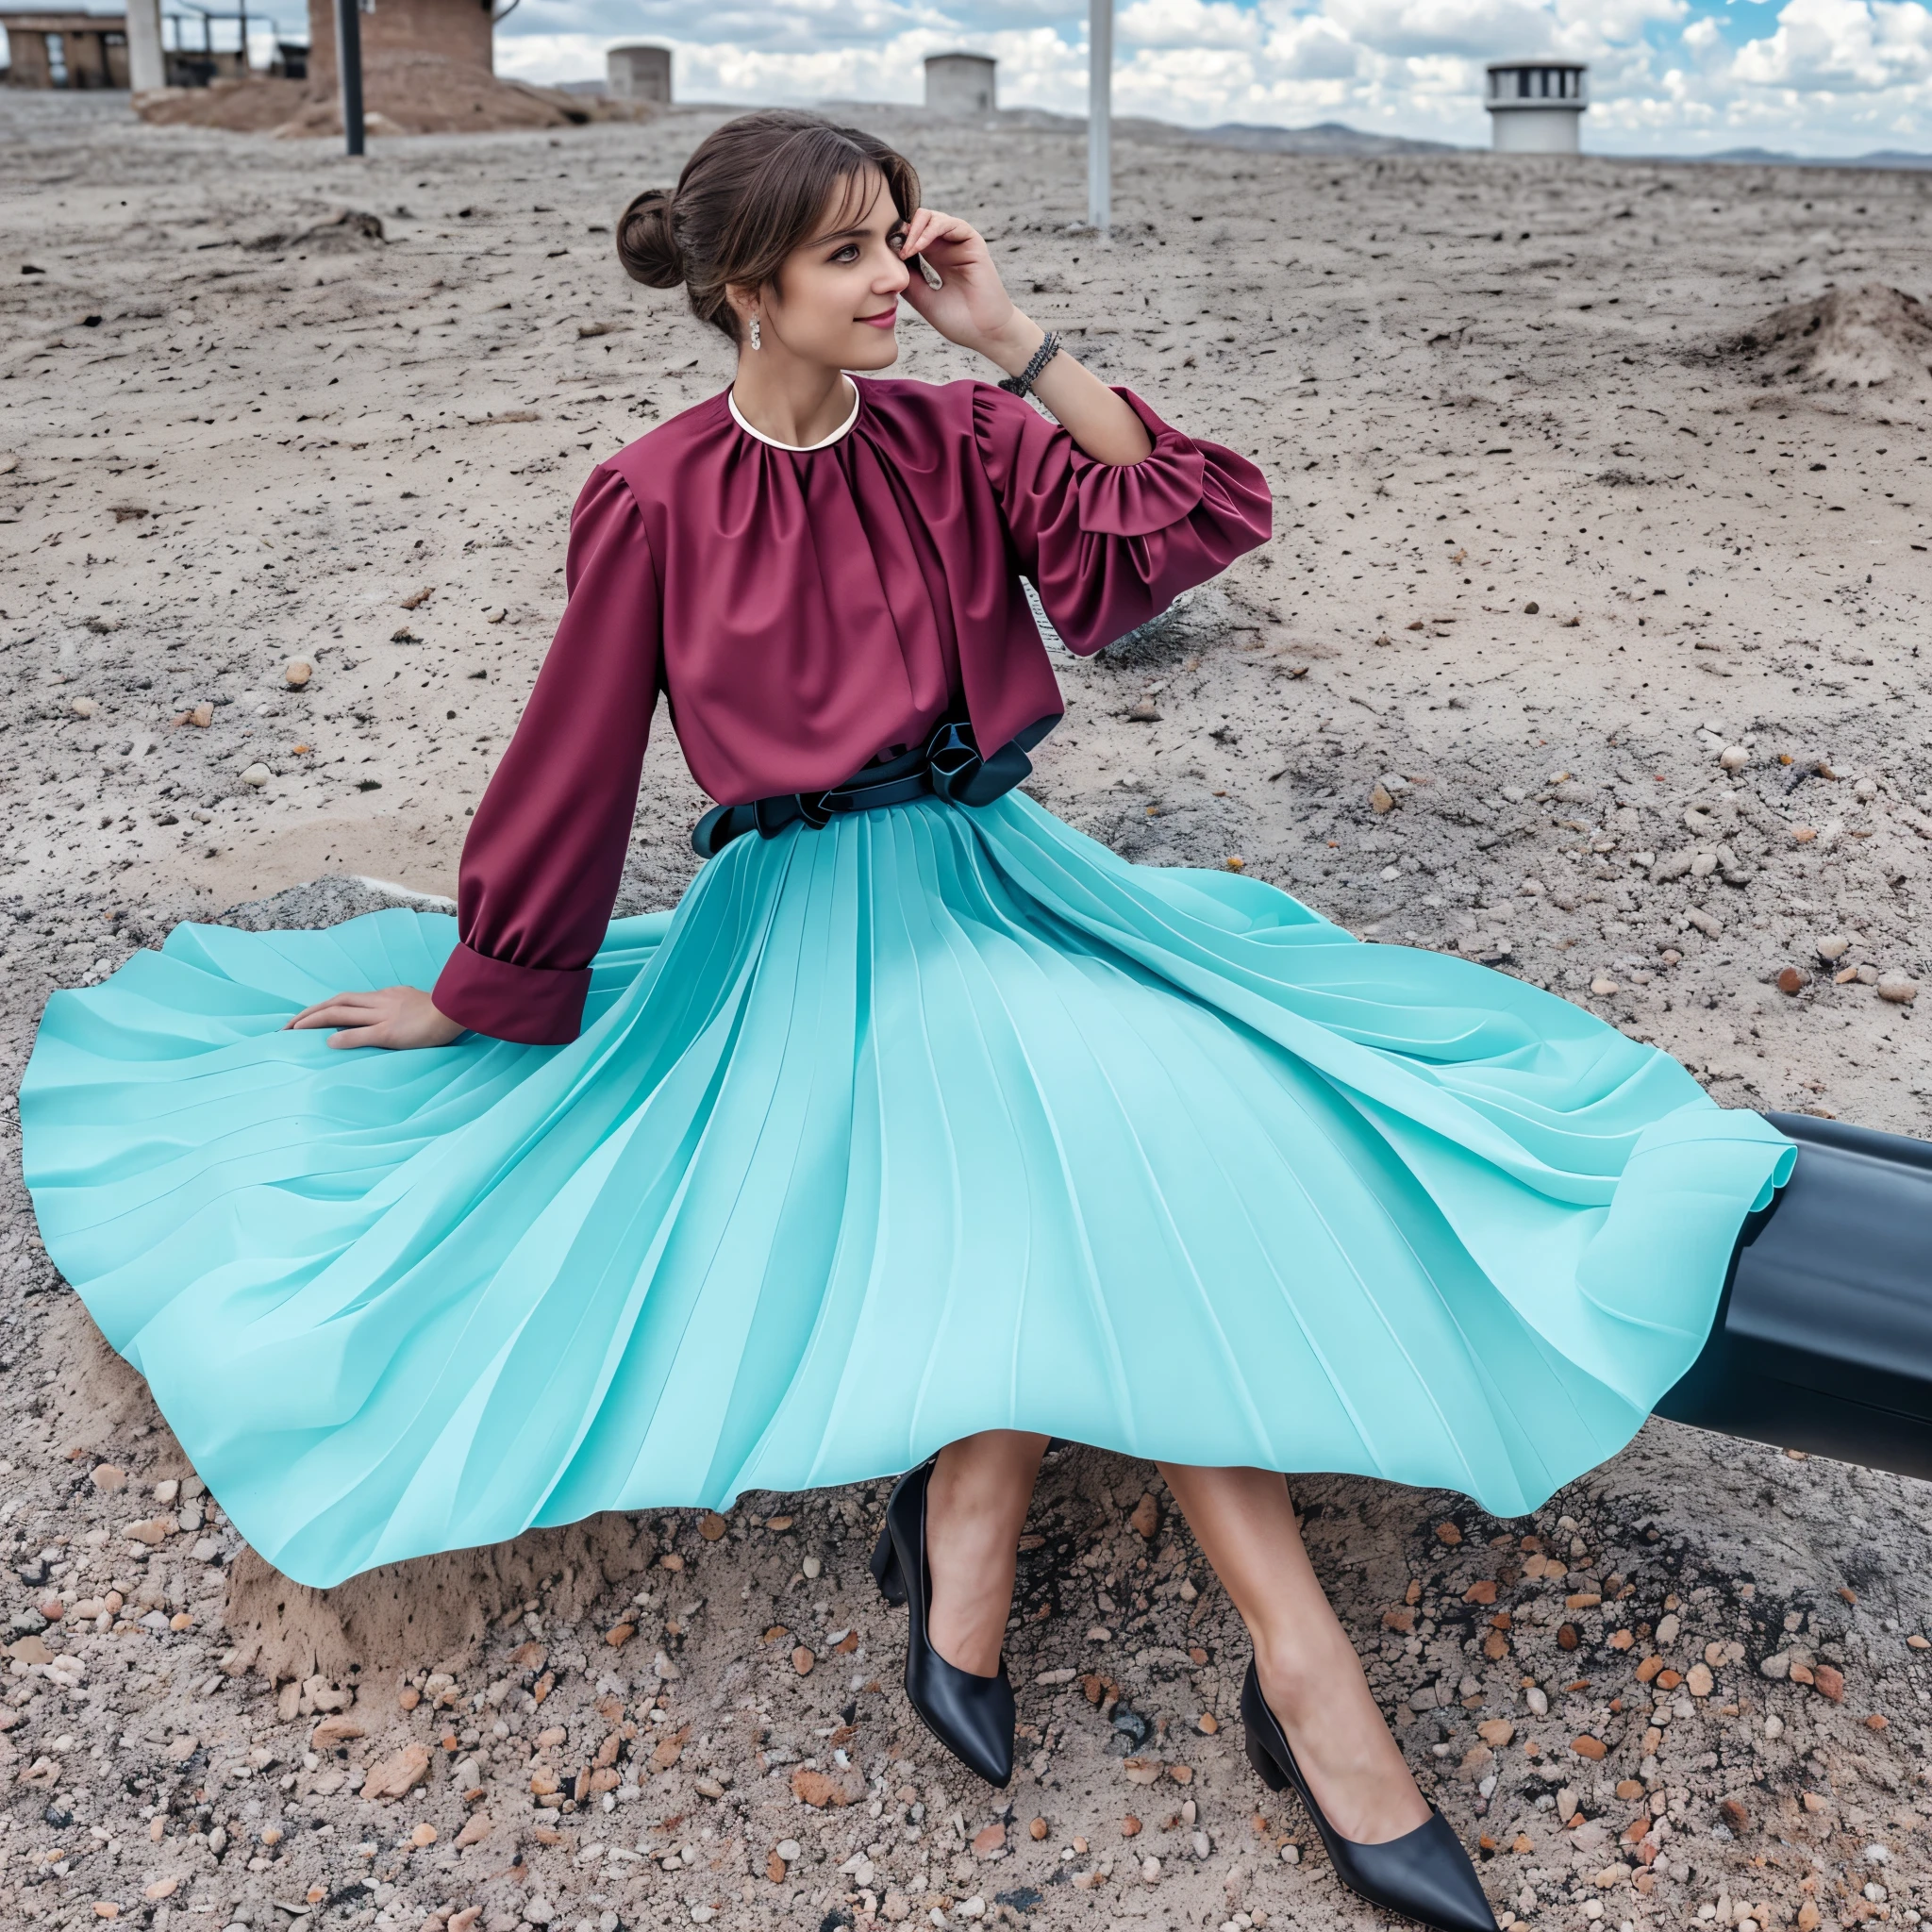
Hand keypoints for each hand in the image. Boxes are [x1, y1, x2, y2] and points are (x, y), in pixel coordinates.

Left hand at [283, 984, 466, 1049]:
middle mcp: (381, 1002)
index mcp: (387, 996)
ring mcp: (386, 1015)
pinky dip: (343, 1038)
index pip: (347, 999)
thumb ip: (396, 1012)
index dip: (322, 1007)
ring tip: (293, 1031)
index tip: (304, 1018)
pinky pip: (363, 1033)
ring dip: (314, 1021)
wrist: (462, 1007)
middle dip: (309, 1013)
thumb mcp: (416, 1006)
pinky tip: (327, 1044)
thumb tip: (380, 1024)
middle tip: (286, 1026)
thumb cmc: (445, 1011)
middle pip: (336, 1002)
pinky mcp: (393, 1031)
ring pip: (341, 1013)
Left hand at [893, 206, 1042, 372]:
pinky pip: (949, 223)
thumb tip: (883, 262)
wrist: (984, 333)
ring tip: (904, 251)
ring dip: (913, 231)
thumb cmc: (958, 321)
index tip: (880, 254)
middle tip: (889, 250)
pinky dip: (930, 230)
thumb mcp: (921, 298)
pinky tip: (917, 248)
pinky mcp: (973, 242)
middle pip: (919, 222)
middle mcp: (947, 246)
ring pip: (931, 218)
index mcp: (935, 258)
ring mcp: (959, 243)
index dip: (895, 239)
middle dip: (901, 232)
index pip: (911, 235)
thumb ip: (906, 277)